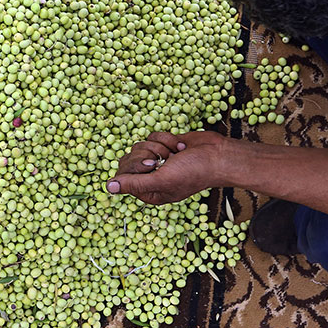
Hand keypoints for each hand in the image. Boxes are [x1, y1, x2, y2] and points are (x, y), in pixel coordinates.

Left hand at [107, 131, 229, 204]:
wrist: (219, 155)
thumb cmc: (194, 172)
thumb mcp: (162, 180)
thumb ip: (134, 184)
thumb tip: (108, 188)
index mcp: (149, 192)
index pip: (123, 176)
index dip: (134, 167)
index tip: (151, 165)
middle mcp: (151, 177)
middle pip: (128, 159)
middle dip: (147, 154)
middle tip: (164, 160)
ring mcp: (158, 160)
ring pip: (140, 145)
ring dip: (159, 146)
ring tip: (175, 155)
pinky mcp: (164, 145)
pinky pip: (152, 136)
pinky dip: (167, 139)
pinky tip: (180, 147)